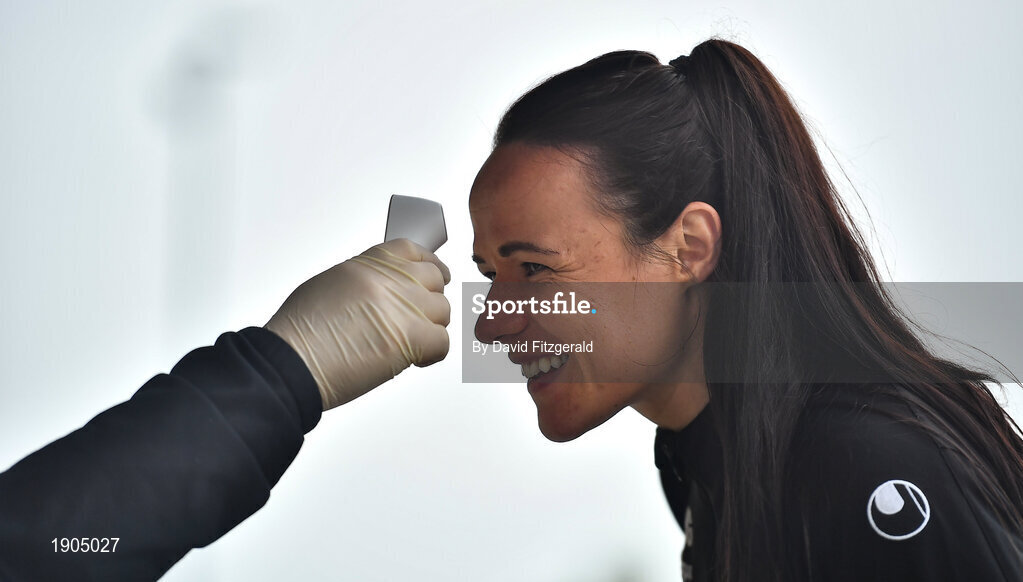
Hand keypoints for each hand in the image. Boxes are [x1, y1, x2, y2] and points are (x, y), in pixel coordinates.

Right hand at [265, 239, 450, 410]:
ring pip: (442, 312)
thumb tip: (383, 294)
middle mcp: (390, 279)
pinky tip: (414, 359)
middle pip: (434, 280)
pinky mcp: (412, 337)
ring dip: (430, 328)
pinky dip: (432, 354)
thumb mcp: (330, 285)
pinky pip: (442, 342)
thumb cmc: (301, 333)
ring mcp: (403, 306)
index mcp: (370, 263)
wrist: (292, 361)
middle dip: (429, 300)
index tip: (433, 273)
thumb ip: (365, 282)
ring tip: (408, 342)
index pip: (412, 250)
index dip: (427, 264)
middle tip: (420, 318)